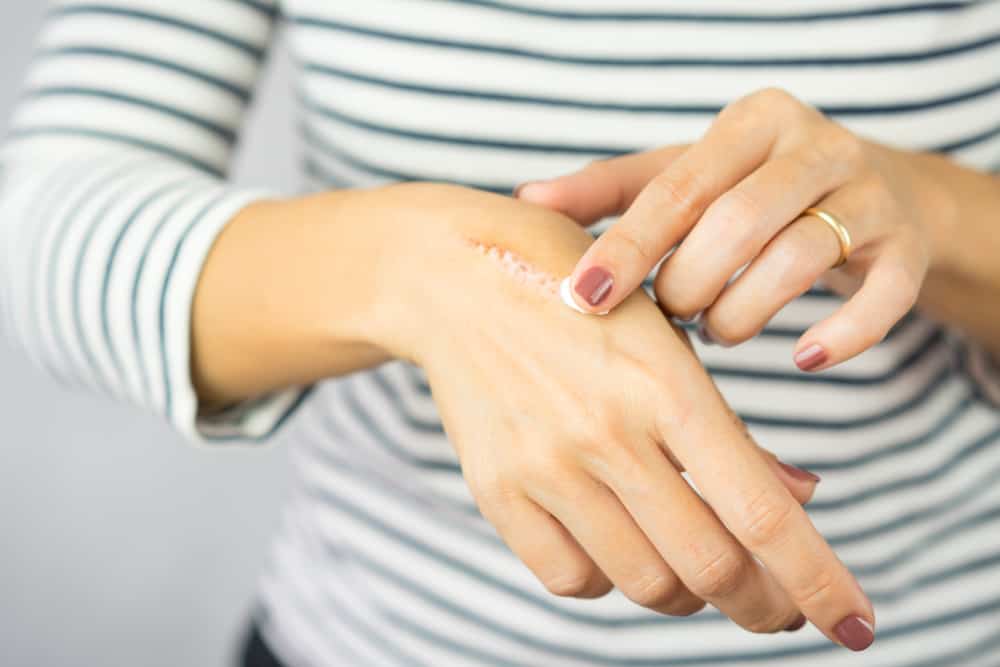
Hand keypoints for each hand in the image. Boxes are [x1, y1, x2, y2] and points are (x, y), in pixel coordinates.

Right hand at [375, 184, 874, 648]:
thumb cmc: (576, 295)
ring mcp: (544, 468)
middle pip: (710, 567)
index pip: (761, 513)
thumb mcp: (665, 338)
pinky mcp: (496, 491)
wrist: (453, 279)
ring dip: (687, 592)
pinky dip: (610, 580)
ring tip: (694, 566)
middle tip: (777, 606)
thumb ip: (730, 427)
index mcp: (665, 385)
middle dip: (764, 604)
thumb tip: (800, 498)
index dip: (820, 582)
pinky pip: (570, 580)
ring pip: (645, 584)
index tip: (855, 626)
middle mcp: (606, 434)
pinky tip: (620, 546)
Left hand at [516, 87, 937, 371]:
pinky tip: (804, 358)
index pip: (677, 188)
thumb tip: (526, 201)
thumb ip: (609, 190)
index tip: (581, 298)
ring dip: (743, 314)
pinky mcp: (906, 248)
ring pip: (799, 259)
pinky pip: (883, 298)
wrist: (870, 192)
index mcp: (752, 122)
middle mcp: (815, 146)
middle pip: (737, 222)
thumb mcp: (681, 178)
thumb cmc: (748, 190)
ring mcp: (869, 195)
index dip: (626, 247)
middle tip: (668, 316)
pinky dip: (842, 335)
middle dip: (687, 286)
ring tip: (716, 331)